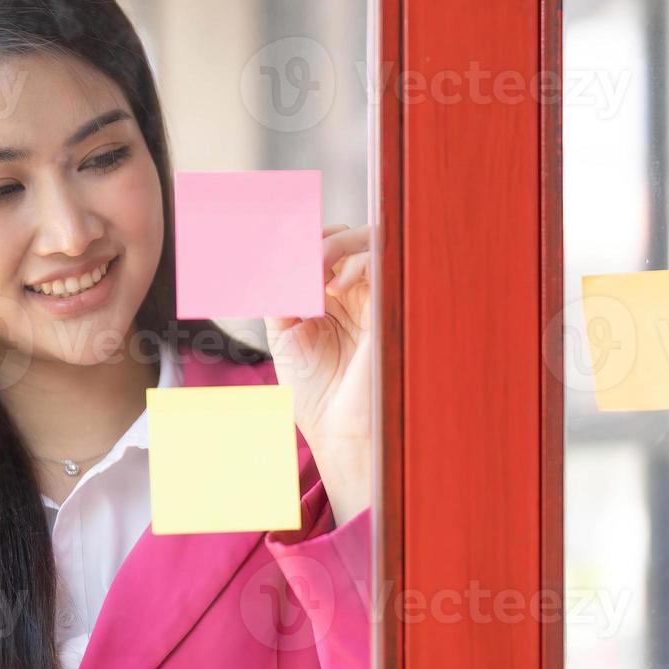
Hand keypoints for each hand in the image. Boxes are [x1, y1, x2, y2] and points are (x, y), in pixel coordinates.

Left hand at [263, 224, 372, 522]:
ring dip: (333, 245)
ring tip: (312, 268)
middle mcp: (359, 293)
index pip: (324, 248)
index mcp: (334, 298)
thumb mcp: (285, 333)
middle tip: (296, 259)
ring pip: (367, 241)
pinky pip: (380, 262)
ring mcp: (378, 297)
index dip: (305, 238)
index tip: (279, 243)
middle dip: (318, 239)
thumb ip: (280, 291)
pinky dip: (354, 264)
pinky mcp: (393, 305)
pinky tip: (333, 289)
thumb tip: (275, 253)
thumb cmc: (317, 393)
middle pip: (347, 237)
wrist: (342, 430)